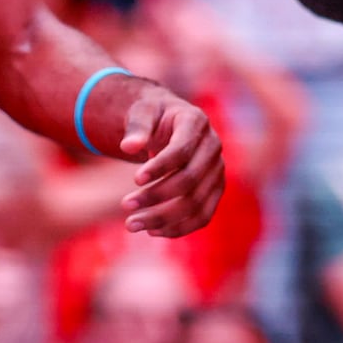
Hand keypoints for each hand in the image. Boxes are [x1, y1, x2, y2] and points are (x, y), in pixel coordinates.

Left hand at [118, 84, 224, 237]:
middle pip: (189, 180)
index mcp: (196, 122)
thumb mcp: (142, 111)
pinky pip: (202, 216)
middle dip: (156, 196)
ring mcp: (217, 171)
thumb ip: (136, 127)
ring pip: (196, 203)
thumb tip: (128, 147)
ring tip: (131, 224)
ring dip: (163, 219)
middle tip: (125, 205)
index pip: (182, 150)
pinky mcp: (215, 190)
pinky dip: (179, 228)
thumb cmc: (153, 115)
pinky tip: (152, 231)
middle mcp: (213, 147)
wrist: (169, 121)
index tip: (135, 180)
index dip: (160, 167)